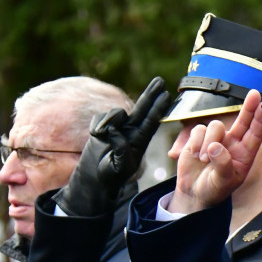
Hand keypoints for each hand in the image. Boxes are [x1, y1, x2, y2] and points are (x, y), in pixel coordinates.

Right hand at [54, 76, 170, 216]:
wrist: (94, 179)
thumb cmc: (110, 176)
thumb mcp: (119, 166)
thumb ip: (120, 149)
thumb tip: (115, 130)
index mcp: (139, 141)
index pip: (151, 121)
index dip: (158, 108)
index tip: (167, 95)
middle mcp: (130, 132)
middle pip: (141, 109)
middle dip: (150, 94)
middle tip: (160, 81)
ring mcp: (116, 128)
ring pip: (116, 113)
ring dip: (110, 120)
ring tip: (101, 135)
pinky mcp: (101, 127)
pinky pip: (100, 118)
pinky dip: (97, 125)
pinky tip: (96, 135)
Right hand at [169, 89, 261, 213]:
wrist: (194, 192)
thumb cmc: (215, 189)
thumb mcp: (223, 181)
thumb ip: (222, 165)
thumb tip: (215, 147)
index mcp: (245, 154)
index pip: (256, 134)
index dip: (260, 119)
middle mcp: (233, 143)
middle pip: (243, 121)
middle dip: (248, 107)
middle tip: (254, 94)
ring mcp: (217, 139)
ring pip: (215, 126)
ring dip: (209, 141)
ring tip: (204, 159)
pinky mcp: (199, 138)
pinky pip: (199, 129)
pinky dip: (196, 142)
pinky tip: (195, 155)